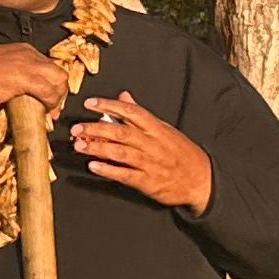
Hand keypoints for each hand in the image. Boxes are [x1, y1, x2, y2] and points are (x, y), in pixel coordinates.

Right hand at [0, 41, 70, 114]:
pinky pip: (48, 90)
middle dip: (60, 92)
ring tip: (48, 112)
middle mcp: (28, 53)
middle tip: (53, 110)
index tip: (51, 101)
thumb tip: (29, 94)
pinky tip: (44, 111)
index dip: (53, 85)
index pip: (49, 67)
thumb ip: (16, 77)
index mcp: (23, 50)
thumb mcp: (0, 71)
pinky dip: (50, 102)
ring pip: (58, 80)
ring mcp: (26, 63)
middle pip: (58, 73)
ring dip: (57, 98)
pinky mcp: (22, 76)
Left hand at [70, 90, 213, 212]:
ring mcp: (150, 163)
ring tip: (79, 145)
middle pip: (121, 132)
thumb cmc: (181, 153)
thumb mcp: (164, 129)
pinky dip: (108, 170)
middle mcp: (153, 144)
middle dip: (96, 129)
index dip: (109, 106)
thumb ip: (141, 115)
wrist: (202, 180)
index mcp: (157, 129)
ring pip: (120, 152)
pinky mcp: (148, 182)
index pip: (131, 112)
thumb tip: (124, 96)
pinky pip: (125, 174)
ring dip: (97, 148)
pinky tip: (93, 166)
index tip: (90, 103)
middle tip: (76, 128)